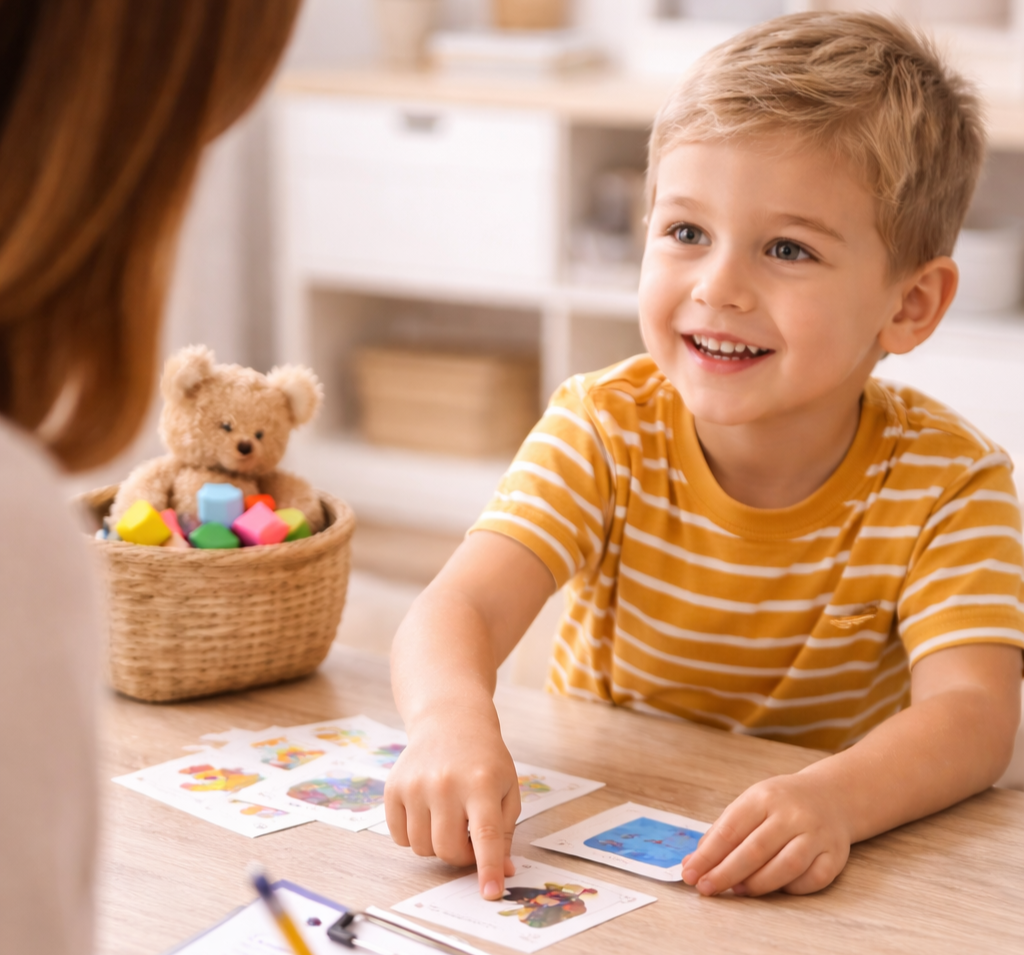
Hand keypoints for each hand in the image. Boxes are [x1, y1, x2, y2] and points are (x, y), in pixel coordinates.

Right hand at [384, 704, 520, 899]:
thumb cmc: (484, 759)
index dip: (488, 868)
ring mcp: (416, 784)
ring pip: (422, 848)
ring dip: (437, 845)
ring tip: (448, 820)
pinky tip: (426, 813)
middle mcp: (445, 783)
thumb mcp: (506, 788)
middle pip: (448, 849)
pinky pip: (399, 837)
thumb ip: (505, 832)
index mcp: (482, 783)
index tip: (491, 894)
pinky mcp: (393, 787)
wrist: (450, 721)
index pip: (485, 834)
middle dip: (461, 856)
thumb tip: (502, 872)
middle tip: (468, 839)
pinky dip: (413, 836)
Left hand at [681, 772, 850, 896]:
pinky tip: (773, 889)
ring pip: (785, 868)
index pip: (730, 829)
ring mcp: (817, 835)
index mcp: (764, 797)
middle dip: (725, 874)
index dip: (708, 855)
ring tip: (736, 890)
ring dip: (756, 885)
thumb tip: (693, 863)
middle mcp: (792, 814)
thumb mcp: (749, 805)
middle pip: (755, 850)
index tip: (690, 873)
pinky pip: (811, 880)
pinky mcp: (835, 856)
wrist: (831, 796)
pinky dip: (790, 889)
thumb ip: (722, 833)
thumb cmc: (781, 804)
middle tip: (706, 888)